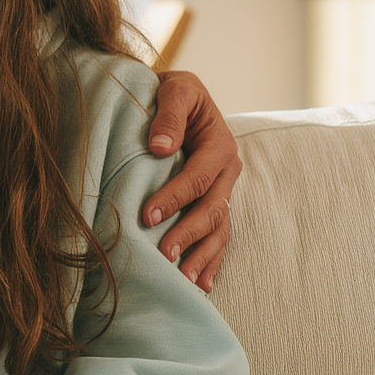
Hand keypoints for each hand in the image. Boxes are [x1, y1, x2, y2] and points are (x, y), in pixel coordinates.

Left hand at [142, 69, 241, 293]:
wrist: (178, 98)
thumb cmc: (174, 94)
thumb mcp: (176, 90)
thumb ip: (170, 114)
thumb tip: (160, 148)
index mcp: (220, 145)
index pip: (198, 177)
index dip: (175, 197)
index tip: (148, 215)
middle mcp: (226, 172)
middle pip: (212, 209)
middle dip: (189, 234)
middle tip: (165, 255)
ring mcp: (223, 191)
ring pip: (219, 229)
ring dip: (204, 256)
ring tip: (186, 281)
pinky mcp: (214, 204)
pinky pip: (218, 235)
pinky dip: (212, 260)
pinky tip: (202, 285)